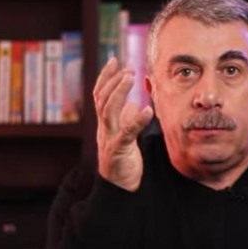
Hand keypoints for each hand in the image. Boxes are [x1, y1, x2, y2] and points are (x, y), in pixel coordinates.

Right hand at [94, 57, 153, 191]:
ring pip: (108, 111)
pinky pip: (127, 133)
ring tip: (130, 76)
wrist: (119, 188)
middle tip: (126, 67)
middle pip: (102, 99)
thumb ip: (126, 120)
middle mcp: (104, 128)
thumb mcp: (125, 137)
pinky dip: (136, 120)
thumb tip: (132, 104)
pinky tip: (146, 110)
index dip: (105, 77)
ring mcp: (109, 139)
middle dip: (112, 80)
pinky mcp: (119, 151)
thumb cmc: (123, 162)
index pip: (100, 95)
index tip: (114, 60)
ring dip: (119, 91)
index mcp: (105, 124)